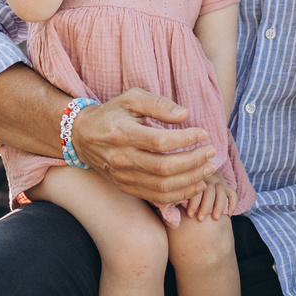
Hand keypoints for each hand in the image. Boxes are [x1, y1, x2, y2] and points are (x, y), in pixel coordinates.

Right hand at [70, 89, 215, 205]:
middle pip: (164, 167)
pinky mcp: (126, 187)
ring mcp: (123, 176)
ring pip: (162, 187)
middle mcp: (122, 158)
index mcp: (123, 134)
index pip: (160, 142)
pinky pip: (156, 197)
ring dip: (190, 180)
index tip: (203, 134)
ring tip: (209, 169)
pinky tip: (196, 185)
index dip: (186, 139)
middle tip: (212, 153)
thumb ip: (158, 104)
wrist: (83, 136)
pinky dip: (179, 195)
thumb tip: (184, 115)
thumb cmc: (113, 113)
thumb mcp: (132, 98)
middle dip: (193, 162)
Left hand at [184, 173, 234, 221]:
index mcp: (197, 179)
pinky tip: (229, 214)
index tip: (190, 214)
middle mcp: (210, 179)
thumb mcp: (184, 186)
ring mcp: (220, 182)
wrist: (202, 170)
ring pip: (222, 194)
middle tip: (201, 219)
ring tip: (216, 218)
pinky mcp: (228, 186)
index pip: (196, 190)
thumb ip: (183, 195)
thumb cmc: (189, 184)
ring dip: (219, 207)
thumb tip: (180, 205)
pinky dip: (232, 204)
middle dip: (205, 207)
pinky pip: (233, 195)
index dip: (193, 203)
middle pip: (209, 192)